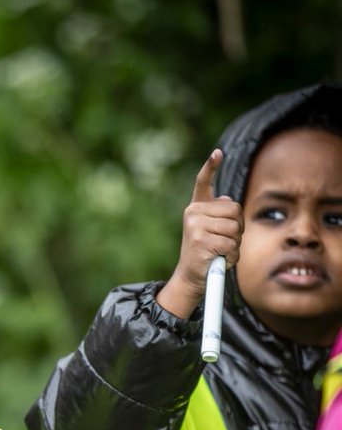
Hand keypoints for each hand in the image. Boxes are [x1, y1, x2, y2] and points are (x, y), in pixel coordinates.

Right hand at [157, 149, 243, 318]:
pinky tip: (219, 259)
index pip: (203, 183)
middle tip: (225, 241)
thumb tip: (226, 199)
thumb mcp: (211, 230)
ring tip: (221, 252)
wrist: (192, 277)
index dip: (211, 166)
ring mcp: (195, 227)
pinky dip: (231, 256)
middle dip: (238, 227)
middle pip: (235, 209)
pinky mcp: (201, 241)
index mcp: (196, 209)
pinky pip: (231, 244)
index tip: (218, 152)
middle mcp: (193, 213)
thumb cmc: (206, 253)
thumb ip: (219, 214)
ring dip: (235, 244)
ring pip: (235, 228)